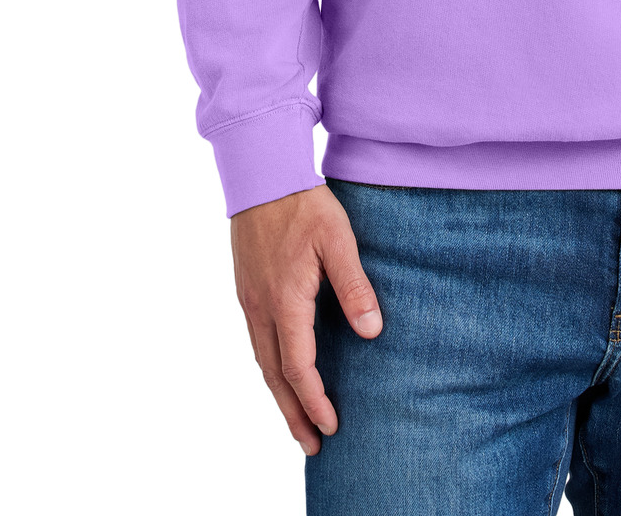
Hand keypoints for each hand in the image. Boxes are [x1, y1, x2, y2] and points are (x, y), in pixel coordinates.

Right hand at [230, 183, 382, 455]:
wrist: (263, 174)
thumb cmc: (304, 204)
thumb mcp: (339, 240)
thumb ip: (354, 286)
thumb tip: (372, 332)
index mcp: (285, 300)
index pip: (299, 366)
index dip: (315, 400)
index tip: (331, 425)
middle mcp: (261, 308)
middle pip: (275, 376)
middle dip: (293, 414)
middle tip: (311, 447)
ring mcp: (250, 300)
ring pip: (263, 361)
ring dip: (280, 395)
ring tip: (297, 421)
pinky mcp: (248, 290)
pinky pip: (258, 342)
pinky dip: (271, 368)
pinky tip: (283, 372)